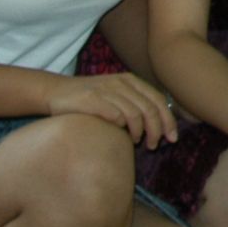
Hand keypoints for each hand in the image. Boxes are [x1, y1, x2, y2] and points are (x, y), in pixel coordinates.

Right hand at [51, 70, 181, 148]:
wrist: (55, 91)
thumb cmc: (89, 99)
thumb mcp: (115, 94)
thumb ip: (134, 104)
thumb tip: (159, 126)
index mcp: (130, 80)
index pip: (158, 99)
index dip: (169, 120)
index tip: (172, 137)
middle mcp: (121, 83)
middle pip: (150, 108)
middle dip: (157, 130)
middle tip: (154, 145)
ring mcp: (106, 90)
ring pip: (135, 114)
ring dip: (140, 132)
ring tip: (137, 142)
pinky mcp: (92, 100)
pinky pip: (115, 116)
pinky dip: (122, 128)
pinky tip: (120, 135)